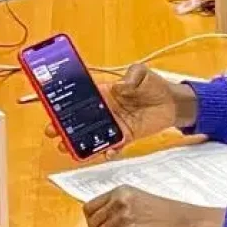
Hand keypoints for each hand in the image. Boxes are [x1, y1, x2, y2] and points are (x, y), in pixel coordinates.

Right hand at [45, 63, 198, 156]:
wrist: (174, 103)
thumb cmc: (156, 85)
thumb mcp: (142, 73)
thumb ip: (131, 76)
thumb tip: (119, 87)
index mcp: (105, 91)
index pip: (81, 96)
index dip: (66, 101)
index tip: (53, 106)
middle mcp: (106, 109)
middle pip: (80, 118)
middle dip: (64, 125)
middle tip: (52, 131)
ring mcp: (114, 124)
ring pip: (91, 134)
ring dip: (78, 142)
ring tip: (67, 148)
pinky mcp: (126, 136)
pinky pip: (112, 145)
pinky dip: (105, 151)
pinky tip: (101, 153)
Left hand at [84, 186, 223, 226]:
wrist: (193, 224)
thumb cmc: (171, 216)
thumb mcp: (141, 202)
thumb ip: (121, 208)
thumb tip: (101, 224)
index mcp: (121, 191)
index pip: (89, 208)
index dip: (96, 223)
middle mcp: (119, 201)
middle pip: (92, 225)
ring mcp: (124, 217)